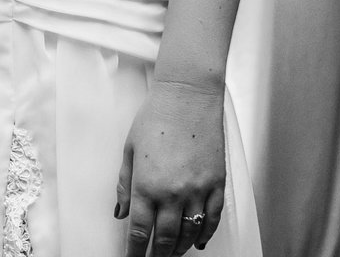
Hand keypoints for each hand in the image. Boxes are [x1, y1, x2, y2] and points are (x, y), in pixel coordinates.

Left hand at [117, 80, 227, 254]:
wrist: (187, 98)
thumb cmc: (155, 118)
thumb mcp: (129, 151)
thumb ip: (125, 185)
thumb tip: (122, 212)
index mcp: (147, 185)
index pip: (140, 231)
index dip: (136, 251)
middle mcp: (173, 193)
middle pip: (166, 237)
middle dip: (158, 253)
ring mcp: (198, 190)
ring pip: (191, 232)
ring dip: (181, 247)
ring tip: (172, 252)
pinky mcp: (217, 184)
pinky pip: (213, 219)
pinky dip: (205, 234)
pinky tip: (199, 241)